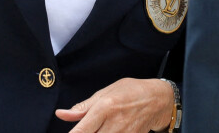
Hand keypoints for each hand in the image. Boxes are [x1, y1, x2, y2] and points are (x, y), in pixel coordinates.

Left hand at [55, 77, 172, 132]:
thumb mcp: (104, 93)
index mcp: (105, 107)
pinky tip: (105, 130)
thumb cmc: (129, 91)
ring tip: (96, 128)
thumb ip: (82, 107)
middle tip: (82, 130)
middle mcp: (115, 123)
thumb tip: (61, 114)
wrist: (157, 100)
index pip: (83, 129)